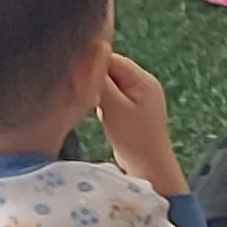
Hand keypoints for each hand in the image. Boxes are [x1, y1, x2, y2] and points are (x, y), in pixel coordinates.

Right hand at [92, 50, 183, 196]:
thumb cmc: (134, 140)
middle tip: (87, 96)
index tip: (77, 77)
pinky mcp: (132, 110)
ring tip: (98, 109)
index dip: (92, 65)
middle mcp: (143, 84)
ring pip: (108, 85)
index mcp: (143, 79)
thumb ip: (101, 82)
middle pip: (110, 70)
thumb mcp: (114, 107)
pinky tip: (101, 116)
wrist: (148, 168)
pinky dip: (102, 104)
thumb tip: (88, 59)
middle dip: (95, 81)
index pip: (112, 58)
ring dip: (98, 94)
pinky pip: (111, 98)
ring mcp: (139, 97)